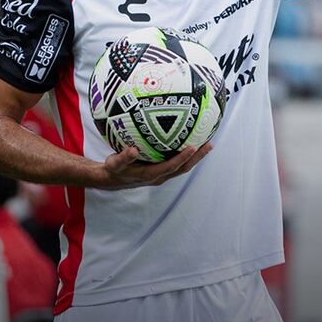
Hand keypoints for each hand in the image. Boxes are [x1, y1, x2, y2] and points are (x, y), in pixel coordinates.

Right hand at [98, 144, 212, 189]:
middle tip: (209, 144)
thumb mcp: (115, 164)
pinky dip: (186, 155)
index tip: (193, 147)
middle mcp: (159, 176)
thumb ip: (124, 158)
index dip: (182, 158)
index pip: (171, 166)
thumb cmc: (114, 170)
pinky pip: (177, 162)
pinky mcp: (161, 170)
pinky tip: (192, 142)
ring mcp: (161, 174)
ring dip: (195, 157)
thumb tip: (132, 150)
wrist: (111, 179)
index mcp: (151, 175)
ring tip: (207, 144)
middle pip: (183, 167)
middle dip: (197, 158)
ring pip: (182, 166)